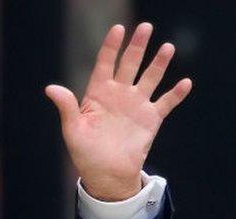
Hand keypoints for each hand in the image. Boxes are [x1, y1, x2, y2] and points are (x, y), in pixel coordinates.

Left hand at [46, 23, 191, 200]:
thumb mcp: (73, 130)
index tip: (118, 29)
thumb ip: (66, 107)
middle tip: (146, 27)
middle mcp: (119, 94)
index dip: (111, 46)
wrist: (106, 175)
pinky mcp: (151, 119)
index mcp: (98, 93)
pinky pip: (166, 103)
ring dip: (159, 64)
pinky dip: (176, 94)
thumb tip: (50, 88)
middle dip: (137, 46)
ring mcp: (136, 105)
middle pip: (129, 64)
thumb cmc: (85, 153)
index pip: (105, 63)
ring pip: (150, 78)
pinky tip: (185, 82)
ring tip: (167, 47)